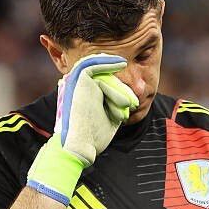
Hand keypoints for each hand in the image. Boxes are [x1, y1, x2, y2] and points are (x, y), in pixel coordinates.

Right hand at [27, 54, 137, 205]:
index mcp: (82, 95)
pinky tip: (121, 63)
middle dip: (121, 91)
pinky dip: (107, 62)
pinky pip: (93, 64)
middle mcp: (77, 87)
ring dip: (118, 89)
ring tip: (128, 104)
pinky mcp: (78, 80)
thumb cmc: (93, 137)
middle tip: (132, 104)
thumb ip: (116, 106)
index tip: (131, 104)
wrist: (79, 146)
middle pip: (106, 79)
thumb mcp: (109, 118)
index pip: (104, 85)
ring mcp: (76, 82)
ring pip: (103, 76)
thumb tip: (131, 99)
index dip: (119, 92)